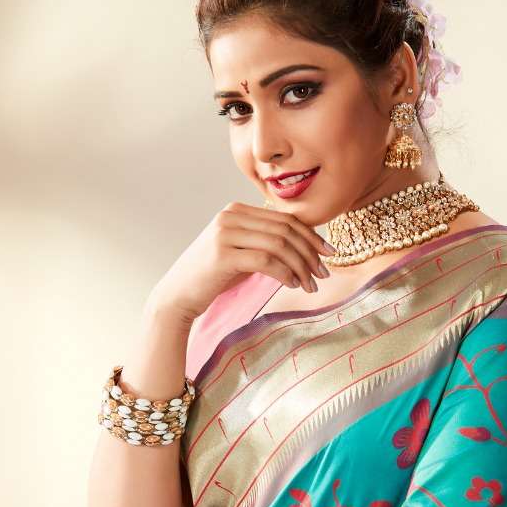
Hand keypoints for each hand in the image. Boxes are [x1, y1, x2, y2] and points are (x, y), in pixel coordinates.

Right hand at [151, 201, 333, 323]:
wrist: (177, 296)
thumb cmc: (211, 278)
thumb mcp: (239, 252)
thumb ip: (263, 242)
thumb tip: (303, 245)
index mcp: (236, 210)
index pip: (284, 218)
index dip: (311, 235)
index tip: (328, 253)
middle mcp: (230, 216)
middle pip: (285, 229)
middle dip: (310, 252)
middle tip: (324, 273)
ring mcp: (225, 233)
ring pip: (279, 245)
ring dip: (301, 266)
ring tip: (311, 284)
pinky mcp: (223, 255)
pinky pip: (266, 261)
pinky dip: (286, 273)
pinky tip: (293, 285)